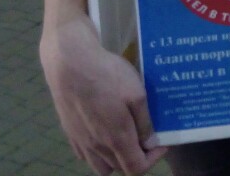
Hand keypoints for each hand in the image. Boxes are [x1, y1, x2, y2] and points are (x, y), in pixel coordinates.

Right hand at [40, 18, 165, 174]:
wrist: (70, 64)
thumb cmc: (108, 76)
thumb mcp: (137, 95)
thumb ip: (144, 123)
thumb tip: (149, 144)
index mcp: (116, 139)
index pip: (135, 169)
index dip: (152, 160)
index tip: (161, 143)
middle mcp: (96, 146)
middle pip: (119, 168)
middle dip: (136, 157)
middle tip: (145, 137)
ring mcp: (79, 140)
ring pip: (99, 164)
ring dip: (115, 158)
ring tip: (125, 137)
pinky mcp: (69, 131)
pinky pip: (85, 153)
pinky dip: (97, 151)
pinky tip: (103, 131)